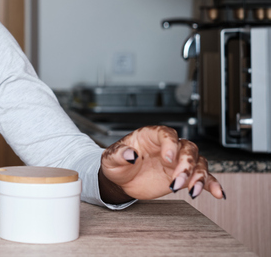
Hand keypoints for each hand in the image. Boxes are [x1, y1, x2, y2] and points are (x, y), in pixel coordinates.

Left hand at [100, 125, 224, 200]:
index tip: (167, 158)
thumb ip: (119, 154)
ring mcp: (177, 161)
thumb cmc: (117, 163)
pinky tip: (217, 192)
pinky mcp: (183, 176)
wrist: (121, 180)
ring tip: (192, 191)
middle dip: (186, 165)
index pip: (166, 134)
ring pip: (198, 162)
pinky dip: (212, 184)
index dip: (170, 144)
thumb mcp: (111, 158)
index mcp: (151, 136)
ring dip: (199, 176)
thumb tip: (130, 154)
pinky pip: (204, 177)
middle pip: (188, 148)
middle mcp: (168, 147)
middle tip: (176, 182)